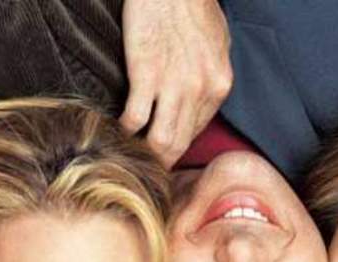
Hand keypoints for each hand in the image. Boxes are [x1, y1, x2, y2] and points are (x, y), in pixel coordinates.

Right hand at [119, 0, 232, 166]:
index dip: (181, 145)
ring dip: (145, 155)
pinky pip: (135, 118)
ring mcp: (174, 85)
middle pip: (181, 144)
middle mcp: (201, 91)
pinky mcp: (146, 75)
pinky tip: (118, 131)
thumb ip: (211, 75)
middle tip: (149, 171)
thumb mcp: (218, 43)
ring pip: (161, 140)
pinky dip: (124, 130)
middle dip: (165, 162)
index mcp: (220, 85)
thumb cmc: (193, 6)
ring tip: (133, 158)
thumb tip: (201, 96)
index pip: (198, 130)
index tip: (167, 152)